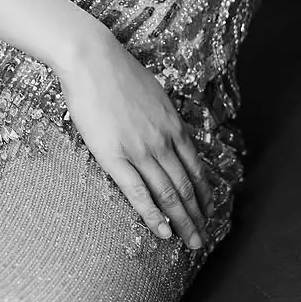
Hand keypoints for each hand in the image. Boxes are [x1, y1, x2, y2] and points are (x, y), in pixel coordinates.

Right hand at [52, 23, 214, 248]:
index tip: (209, 211)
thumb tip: (168, 128)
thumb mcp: (153, 92)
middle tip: (204, 238)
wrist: (91, 58)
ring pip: (169, 194)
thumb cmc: (117, 70)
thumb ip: (162, 116)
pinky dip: (153, 215)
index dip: (204, 193)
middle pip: (187, 185)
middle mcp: (163, 140)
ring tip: (191, 242)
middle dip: (198, 215)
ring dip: (183, 221)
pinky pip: (138, 193)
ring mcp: (140, 150)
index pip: (196, 167)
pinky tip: (163, 232)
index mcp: (172, 124)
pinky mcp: (115, 156)